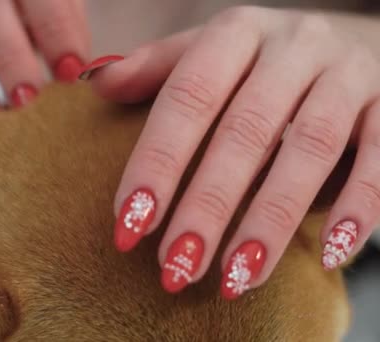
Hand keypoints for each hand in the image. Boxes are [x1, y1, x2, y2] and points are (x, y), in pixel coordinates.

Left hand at [84, 6, 379, 298]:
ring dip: (271, 221)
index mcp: (235, 34)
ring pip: (308, 150)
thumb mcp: (213, 48)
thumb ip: (159, 67)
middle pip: (243, 133)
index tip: (128, 224)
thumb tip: (95, 82)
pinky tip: (332, 254)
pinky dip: (360, 207)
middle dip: (207, 207)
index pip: (186, 100)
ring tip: (236, 278)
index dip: (156, 164)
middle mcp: (292, 48)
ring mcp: (347, 74)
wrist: (362, 33)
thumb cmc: (269, 56)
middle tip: (176, 266)